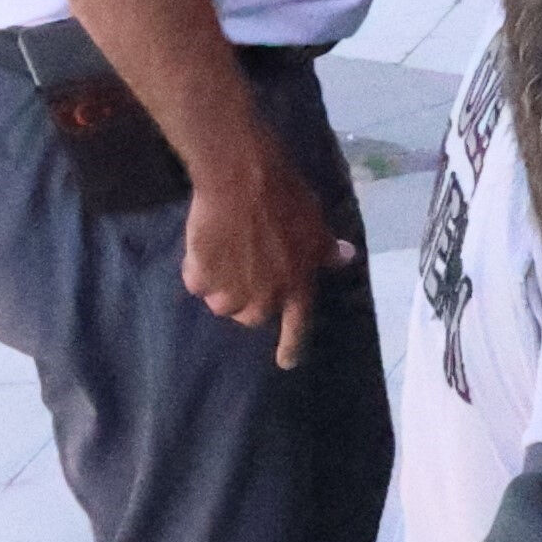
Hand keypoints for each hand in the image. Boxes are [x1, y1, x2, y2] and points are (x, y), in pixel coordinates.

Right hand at [182, 135, 354, 366]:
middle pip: (250, 316)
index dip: (291, 347)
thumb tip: (346, 256)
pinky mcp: (202, 278)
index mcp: (298, 286)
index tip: (286, 363)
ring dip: (219, 286)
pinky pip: (196, 284)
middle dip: (246, 299)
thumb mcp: (315, 223)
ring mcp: (232, 290)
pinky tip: (204, 244)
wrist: (243, 179)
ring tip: (222, 253)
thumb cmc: (286, 198)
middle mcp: (265, 297)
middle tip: (244, 269)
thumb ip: (325, 248)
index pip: (297, 328)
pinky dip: (197, 270)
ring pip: (220, 303)